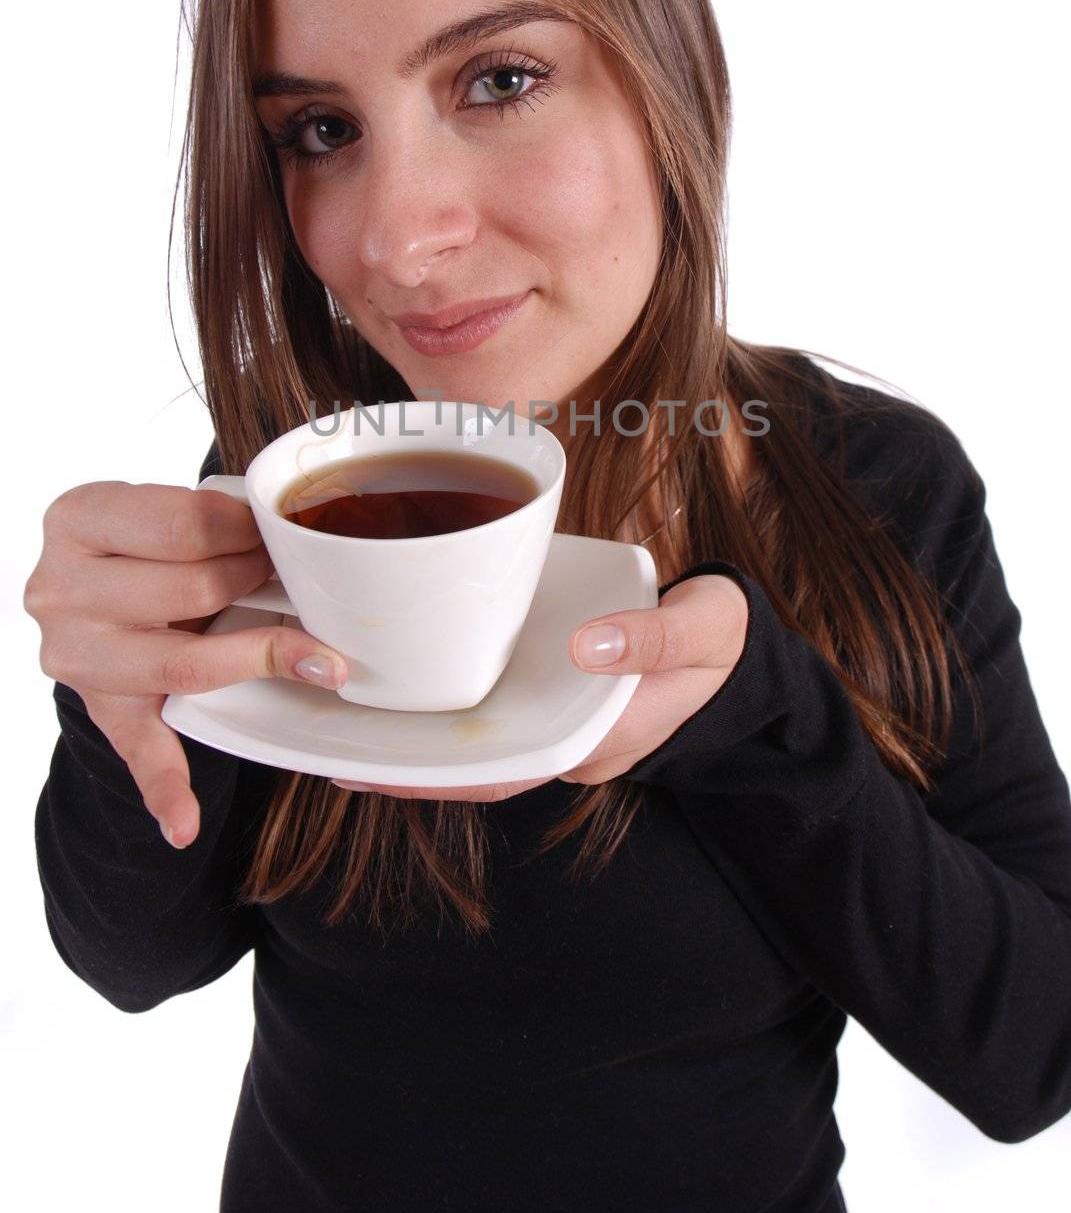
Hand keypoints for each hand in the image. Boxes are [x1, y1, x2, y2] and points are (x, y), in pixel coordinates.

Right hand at [23, 481, 353, 848]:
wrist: (95, 594)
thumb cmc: (143, 546)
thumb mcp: (154, 512)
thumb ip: (208, 519)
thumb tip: (293, 533)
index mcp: (77, 519)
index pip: (184, 525)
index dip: (247, 531)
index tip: (279, 534)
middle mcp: (61, 590)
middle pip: (195, 589)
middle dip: (257, 580)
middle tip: (286, 577)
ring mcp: (77, 657)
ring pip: (187, 661)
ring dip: (256, 655)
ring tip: (297, 645)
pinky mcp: (102, 711)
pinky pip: (140, 753)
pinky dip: (167, 792)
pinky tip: (185, 823)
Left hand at [331, 574, 749, 801]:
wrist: (734, 642)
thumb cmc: (718, 639)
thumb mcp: (702, 631)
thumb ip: (652, 639)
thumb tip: (588, 647)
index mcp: (597, 738)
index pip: (504, 772)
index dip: (437, 778)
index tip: (377, 776)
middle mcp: (566, 740)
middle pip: (473, 767)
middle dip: (406, 768)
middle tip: (329, 755)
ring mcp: (556, 720)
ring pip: (476, 740)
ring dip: (418, 737)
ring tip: (344, 724)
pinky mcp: (552, 693)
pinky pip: (491, 709)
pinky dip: (447, 702)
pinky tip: (404, 682)